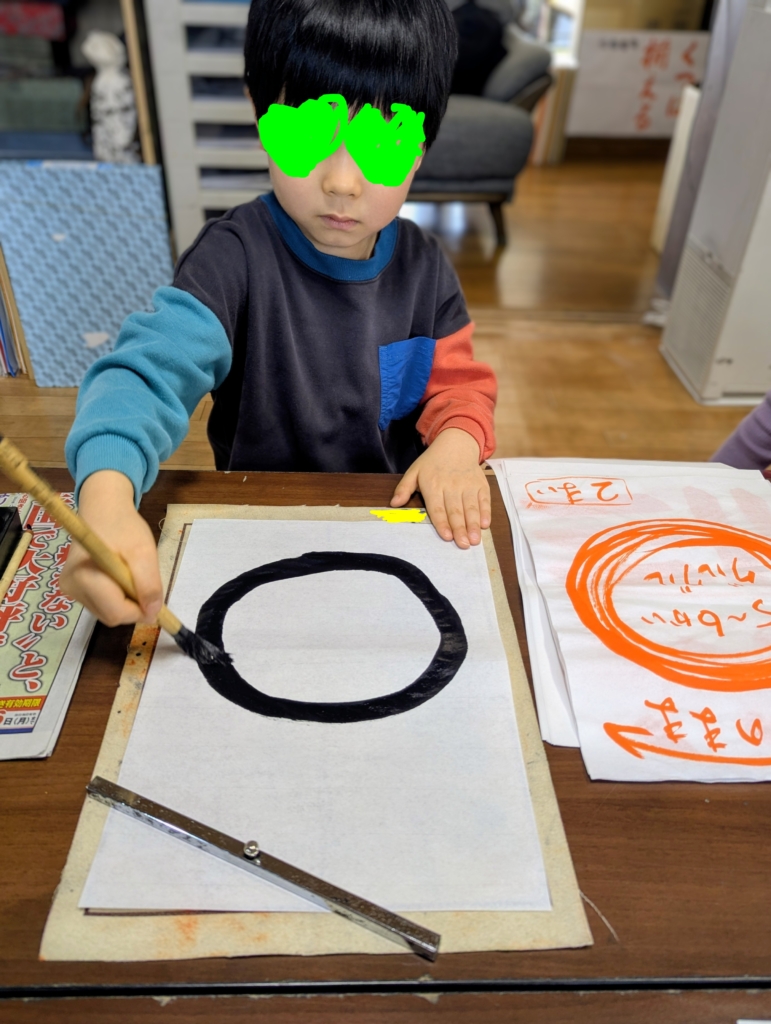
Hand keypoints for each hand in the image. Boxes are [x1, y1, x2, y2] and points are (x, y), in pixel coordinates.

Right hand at [59, 470, 163, 626]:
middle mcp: (72, 588)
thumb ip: (148, 584)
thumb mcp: (143, 551)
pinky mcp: (74, 589)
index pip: (116, 613)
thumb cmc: (123, 526)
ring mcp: (70, 590)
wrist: (102, 509)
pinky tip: (119, 576)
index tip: (155, 597)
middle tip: (141, 578)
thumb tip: (152, 614)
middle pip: (112, 615)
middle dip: (134, 605)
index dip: (140, 611)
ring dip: (126, 600)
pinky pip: (103, 604)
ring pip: (109, 612)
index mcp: (84, 578)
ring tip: (129, 573)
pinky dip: (118, 597)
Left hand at [390, 428, 490, 547]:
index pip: (437, 508)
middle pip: (456, 511)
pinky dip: (485, 513)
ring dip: (473, 525)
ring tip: (474, 540)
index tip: (446, 536)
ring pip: (471, 508)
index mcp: (433, 485)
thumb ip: (404, 488)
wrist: (456, 443)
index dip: (442, 523)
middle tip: (463, 545)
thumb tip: (394, 504)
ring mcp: (468, 485)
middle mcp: (452, 486)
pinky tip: (485, 524)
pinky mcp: (481, 485)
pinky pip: (484, 500)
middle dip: (460, 529)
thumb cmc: (433, 462)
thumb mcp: (414, 471)